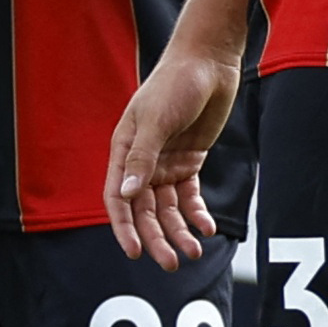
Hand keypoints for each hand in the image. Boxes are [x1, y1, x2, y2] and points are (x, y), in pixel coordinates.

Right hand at [103, 47, 236, 270]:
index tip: (134, 252)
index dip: (124, 226)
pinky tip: (206, 227)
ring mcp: (166, 162)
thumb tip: (127, 195)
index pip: (118, 197)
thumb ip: (142, 158)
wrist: (209, 63)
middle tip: (171, 263)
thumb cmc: (175, 84)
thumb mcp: (155, 120)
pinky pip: (190, 196)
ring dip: (178, 231)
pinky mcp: (190, 161)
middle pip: (145, 210)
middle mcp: (143, 160)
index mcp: (125, 149)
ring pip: (168, 208)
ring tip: (193, 251)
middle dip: (156, 238)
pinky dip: (197, 213)